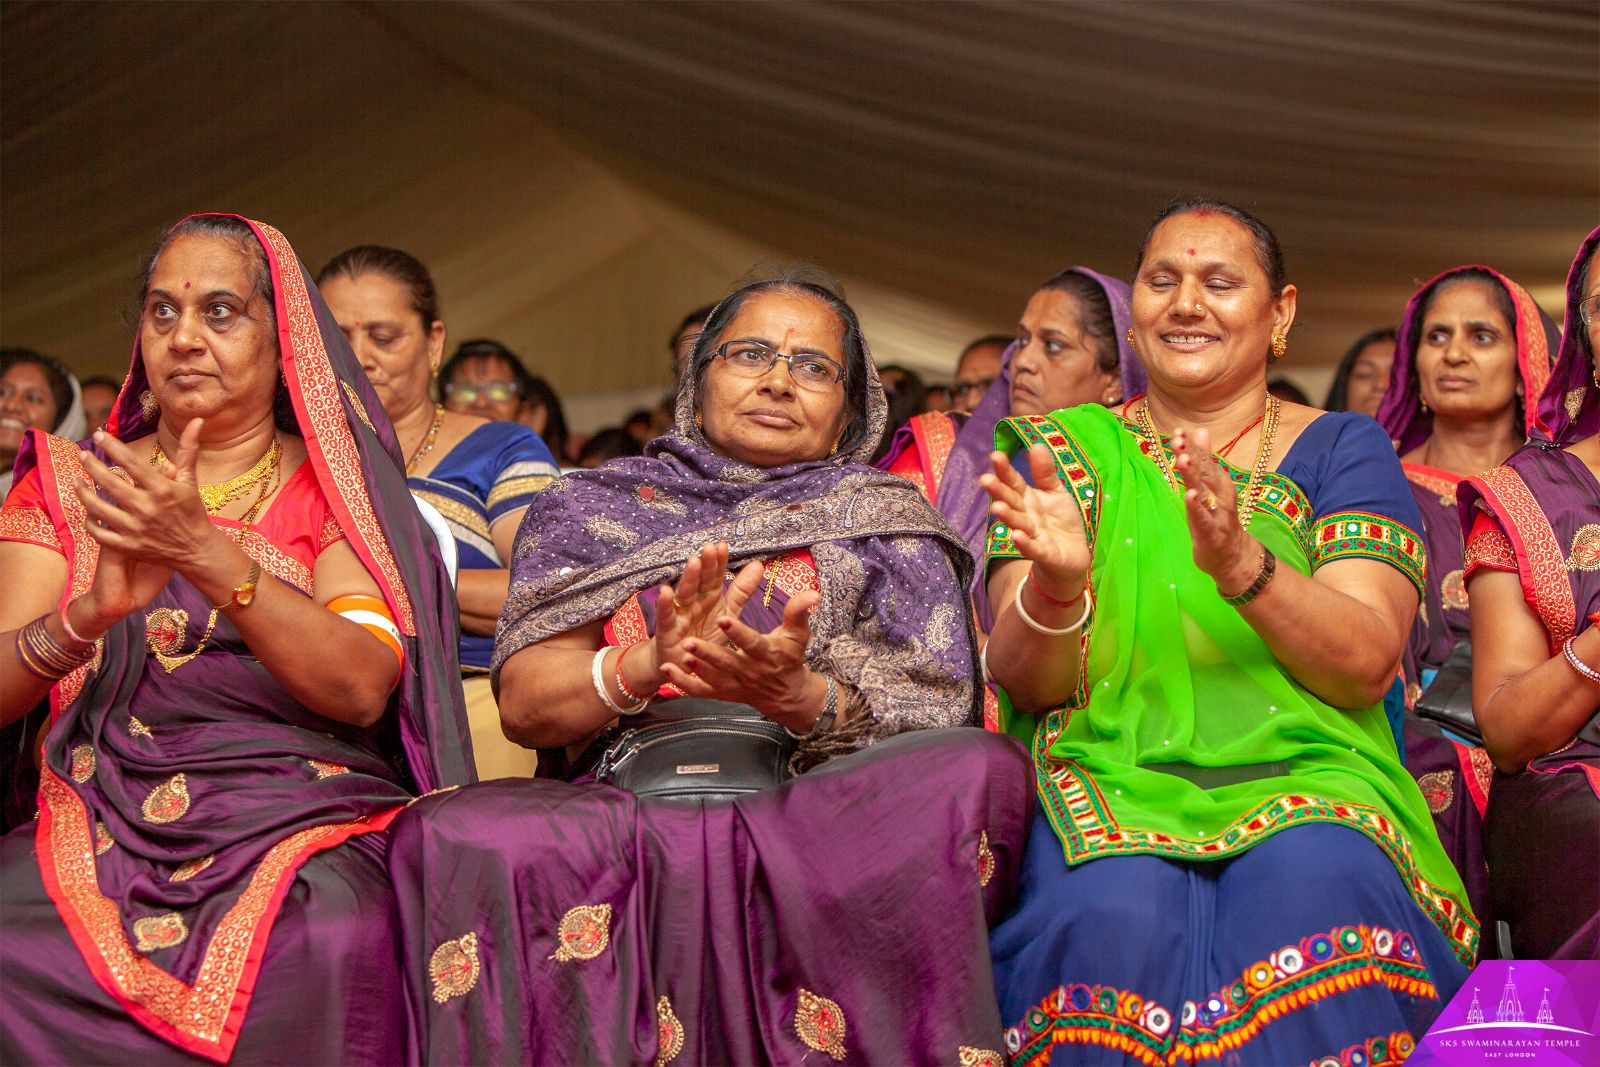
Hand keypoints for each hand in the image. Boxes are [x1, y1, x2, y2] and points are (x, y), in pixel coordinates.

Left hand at [73, 420, 217, 623]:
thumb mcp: (191, 480)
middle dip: (91, 465)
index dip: (112, 446)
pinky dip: (89, 521)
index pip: (131, 462)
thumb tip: (198, 421)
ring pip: (97, 507)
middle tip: (82, 455)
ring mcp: (135, 529)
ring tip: (77, 481)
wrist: (196, 549)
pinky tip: (87, 511)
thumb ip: (188, 450)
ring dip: (83, 492)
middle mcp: (146, 508)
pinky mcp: (128, 546)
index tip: (98, 434)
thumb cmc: (192, 511)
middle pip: (109, 482)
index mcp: (162, 489)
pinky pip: (98, 533)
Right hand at [651, 541, 763, 681]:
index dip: (719, 562)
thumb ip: (741, 590)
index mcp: (709, 596)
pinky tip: (665, 591)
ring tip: (694, 562)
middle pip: (700, 581)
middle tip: (710, 547)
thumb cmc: (704, 635)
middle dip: (705, 565)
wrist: (682, 664)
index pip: (715, 576)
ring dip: (689, 579)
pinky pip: (666, 617)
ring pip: (684, 594)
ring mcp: (680, 614)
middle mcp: (694, 602)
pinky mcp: (667, 631)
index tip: (724, 546)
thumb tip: (758, 564)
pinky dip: (665, 605)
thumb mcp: (727, 613)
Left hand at [660, 584, 821, 730]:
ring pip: (713, 678)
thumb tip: (813, 593)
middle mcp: (749, 671)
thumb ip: (799, 613)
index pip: (751, 643)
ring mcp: (735, 685)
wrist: (787, 695)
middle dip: (709, 653)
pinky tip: (668, 671)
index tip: (723, 618)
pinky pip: (702, 692)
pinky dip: (684, 684)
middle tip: (690, 641)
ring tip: (680, 654)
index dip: (737, 633)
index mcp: (767, 654)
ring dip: (696, 668)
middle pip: (727, 662)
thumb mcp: (797, 635)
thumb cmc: (790, 657)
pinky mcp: (723, 694)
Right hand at [979, 445, 1088, 601]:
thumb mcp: (1056, 492)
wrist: (1073, 557)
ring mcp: (1032, 535)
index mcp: (1027, 498)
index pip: (1013, 482)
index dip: (1005, 470)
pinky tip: (1015, 535)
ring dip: (1007, 516)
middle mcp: (1025, 515)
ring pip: (1017, 523)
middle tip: (985, 480)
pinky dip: (1024, 542)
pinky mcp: (1043, 554)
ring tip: (997, 507)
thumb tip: (1037, 444)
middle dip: (998, 492)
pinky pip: (1032, 548)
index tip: (995, 455)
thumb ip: (1045, 472)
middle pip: (1010, 501)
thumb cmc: (1061, 522)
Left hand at [1170, 426, 1259, 593]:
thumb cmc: (1218, 519)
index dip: (1192, 446)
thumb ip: (1205, 460)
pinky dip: (1196, 507)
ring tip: (1183, 459)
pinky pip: (1203, 518)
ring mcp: (1218, 515)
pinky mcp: (1212, 534)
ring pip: (1204, 492)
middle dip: (1192, 455)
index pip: (1204, 461)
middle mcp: (1220, 495)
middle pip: (1204, 473)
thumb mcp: (1210, 488)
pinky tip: (1189, 495)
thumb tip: (1201, 430)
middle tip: (1178, 439)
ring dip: (1194, 476)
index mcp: (1218, 483)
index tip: (1179, 430)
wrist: (1235, 557)